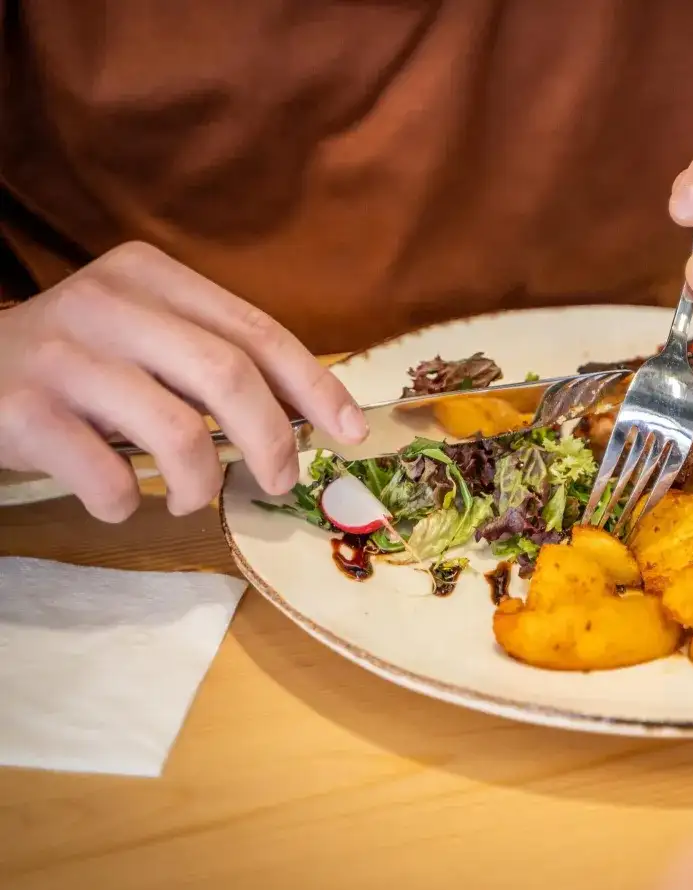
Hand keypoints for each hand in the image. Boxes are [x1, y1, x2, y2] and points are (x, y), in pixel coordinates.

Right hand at [0, 241, 365, 520]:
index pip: (256, 332)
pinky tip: (119, 499)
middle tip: (280, 482)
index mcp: (150, 276)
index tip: (352, 433)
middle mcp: (106, 302)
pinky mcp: (19, 410)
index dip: (315, 387)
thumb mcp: (143, 339)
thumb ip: (211, 359)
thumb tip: (311, 416)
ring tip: (190, 498)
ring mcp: (61, 354)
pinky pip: (108, 476)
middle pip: (228, 376)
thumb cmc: (72, 365)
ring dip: (200, 484)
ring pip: (177, 432)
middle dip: (272, 441)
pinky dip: (127, 504)